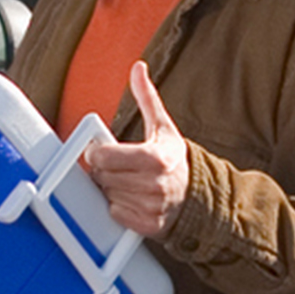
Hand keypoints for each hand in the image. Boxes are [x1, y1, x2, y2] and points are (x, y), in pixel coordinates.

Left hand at [80, 63, 190, 238]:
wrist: (197, 195)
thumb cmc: (174, 159)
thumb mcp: (163, 127)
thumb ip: (147, 97)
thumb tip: (138, 68)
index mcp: (155, 158)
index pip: (104, 157)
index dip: (97, 153)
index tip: (101, 151)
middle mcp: (154, 184)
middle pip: (103, 177)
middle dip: (105, 171)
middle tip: (118, 167)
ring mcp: (152, 207)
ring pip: (108, 196)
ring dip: (111, 190)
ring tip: (127, 182)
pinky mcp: (148, 225)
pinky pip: (116, 215)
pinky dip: (119, 208)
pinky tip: (132, 199)